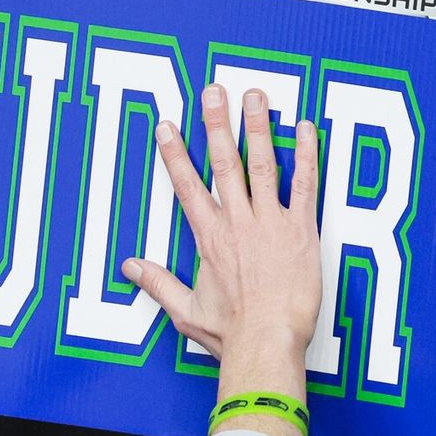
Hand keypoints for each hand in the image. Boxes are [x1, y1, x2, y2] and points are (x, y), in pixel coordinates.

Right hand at [122, 84, 319, 362]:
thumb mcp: (185, 310)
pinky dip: (306, 155)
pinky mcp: (301, 230)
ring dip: (257, 127)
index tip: (166, 125)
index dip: (174, 152)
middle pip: (223, 162)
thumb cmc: (230, 333)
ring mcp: (269, 223)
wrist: (266, 344)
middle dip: (216, 123)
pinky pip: (304, 184)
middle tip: (213, 90)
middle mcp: (236, 222)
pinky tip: (305, 128)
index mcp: (208, 237)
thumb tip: (129, 267)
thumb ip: (157, 283)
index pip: (185, 185)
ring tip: (255, 95)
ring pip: (262, 164)